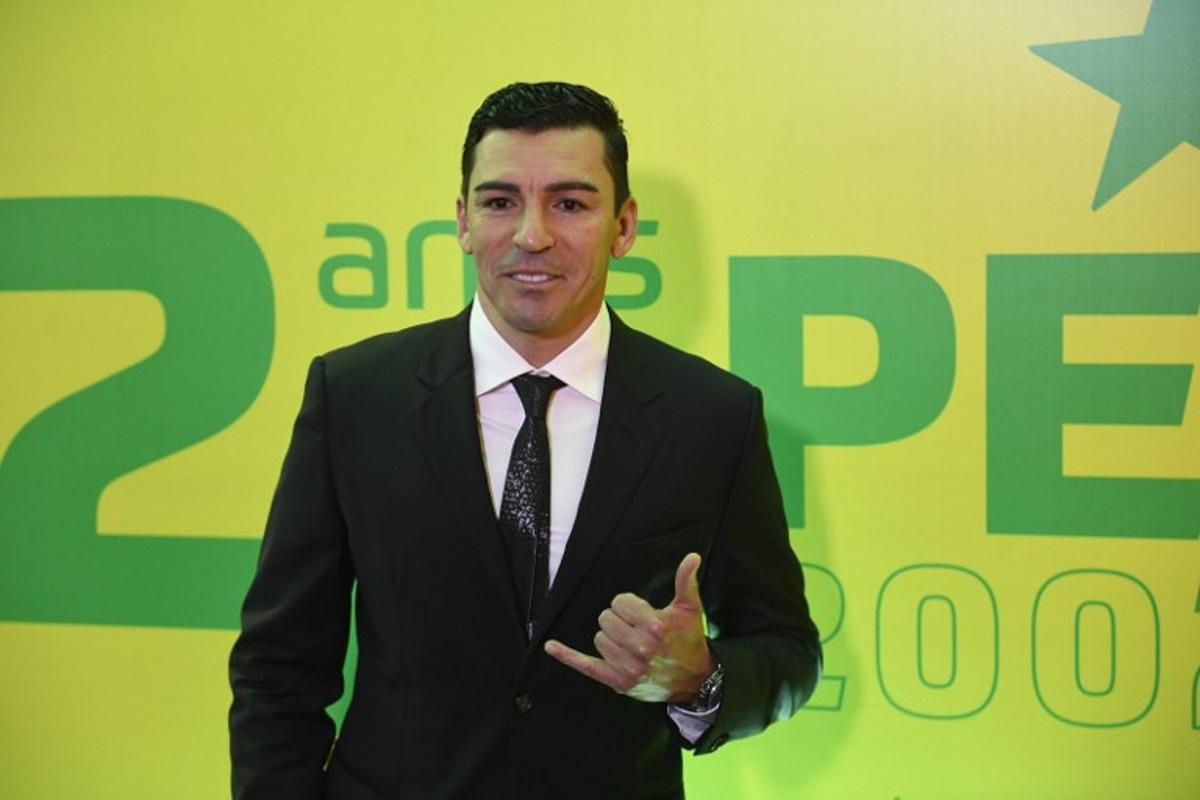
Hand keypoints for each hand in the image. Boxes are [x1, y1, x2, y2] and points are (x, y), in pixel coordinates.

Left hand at [544, 552, 715, 702]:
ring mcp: (628, 668)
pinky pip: (586, 666)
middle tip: (637, 629)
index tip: (642, 613)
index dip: (629, 605)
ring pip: (599, 639)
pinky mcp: (619, 682)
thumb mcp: (690, 609)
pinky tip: (551, 647)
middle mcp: (641, 648)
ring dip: (611, 638)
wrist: (694, 680)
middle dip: (619, 620)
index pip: (619, 603)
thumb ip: (686, 581)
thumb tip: (692, 557)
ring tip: (631, 643)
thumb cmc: (689, 640)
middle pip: (606, 619)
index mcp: (655, 626)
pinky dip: (567, 656)